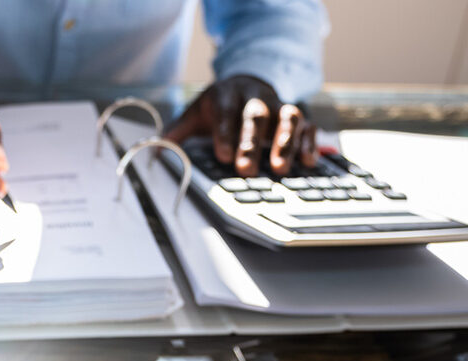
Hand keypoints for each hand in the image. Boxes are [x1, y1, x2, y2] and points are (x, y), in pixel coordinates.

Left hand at [163, 75, 317, 176]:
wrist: (246, 83)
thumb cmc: (219, 105)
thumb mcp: (196, 112)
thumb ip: (178, 130)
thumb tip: (156, 148)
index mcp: (228, 94)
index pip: (227, 111)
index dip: (225, 132)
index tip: (223, 155)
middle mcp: (256, 97)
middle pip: (257, 115)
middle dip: (252, 142)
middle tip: (246, 169)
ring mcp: (279, 106)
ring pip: (289, 117)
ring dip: (286, 142)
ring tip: (281, 167)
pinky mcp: (298, 117)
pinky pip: (308, 126)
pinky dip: (310, 142)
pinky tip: (308, 162)